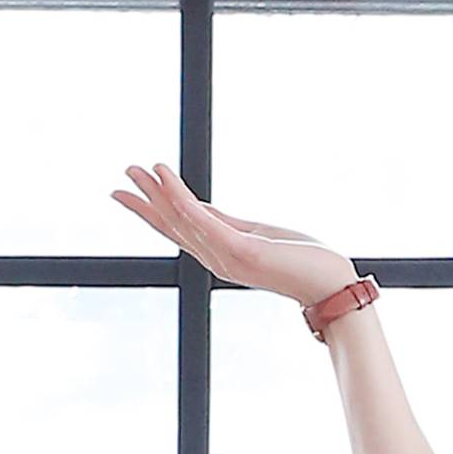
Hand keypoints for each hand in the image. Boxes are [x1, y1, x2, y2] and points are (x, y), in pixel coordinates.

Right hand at [114, 159, 356, 309]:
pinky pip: (200, 217)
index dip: (153, 209)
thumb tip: (202, 209)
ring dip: (156, 192)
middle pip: (171, 225)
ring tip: (135, 168)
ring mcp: (224, 255)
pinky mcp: (238, 248)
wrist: (331, 286)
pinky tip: (163, 175)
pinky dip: (178, 195)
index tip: (130, 190)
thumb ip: (227, 224)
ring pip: (180, 218)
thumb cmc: (303, 262)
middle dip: (145, 201)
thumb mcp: (257, 235)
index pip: (179, 228)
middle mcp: (216, 258)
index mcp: (220, 253)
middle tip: (121, 176)